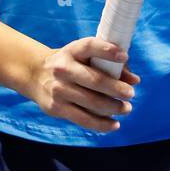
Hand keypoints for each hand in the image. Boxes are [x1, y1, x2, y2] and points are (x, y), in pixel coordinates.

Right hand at [25, 37, 140, 133]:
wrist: (35, 75)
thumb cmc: (69, 64)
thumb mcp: (83, 57)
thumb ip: (108, 64)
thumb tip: (134, 79)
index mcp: (71, 51)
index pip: (89, 46)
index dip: (107, 50)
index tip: (124, 56)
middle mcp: (63, 69)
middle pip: (95, 80)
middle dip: (116, 89)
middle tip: (131, 94)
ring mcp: (59, 90)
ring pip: (92, 103)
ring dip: (113, 108)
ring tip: (126, 108)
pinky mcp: (57, 108)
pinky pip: (83, 119)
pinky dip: (102, 124)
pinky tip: (114, 124)